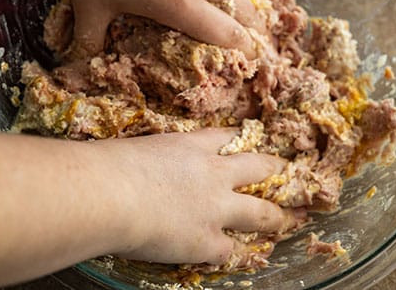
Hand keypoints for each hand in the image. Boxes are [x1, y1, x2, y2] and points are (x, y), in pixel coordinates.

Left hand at [23, 0, 260, 58]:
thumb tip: (83, 59)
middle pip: (243, 7)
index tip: (248, 60)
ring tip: (240, 10)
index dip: (243, 50)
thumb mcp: (89, 6)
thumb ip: (90, 39)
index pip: (228, 34)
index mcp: (180, 4)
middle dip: (253, 28)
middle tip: (254, 40)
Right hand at [99, 128, 297, 264]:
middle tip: (286, 171)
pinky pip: (230, 251)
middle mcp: (212, 174)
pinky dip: (232, 254)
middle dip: (274, 170)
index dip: (237, 140)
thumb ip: (141, 160)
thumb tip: (126, 168)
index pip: (224, 137)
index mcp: (190, 146)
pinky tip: (237, 257)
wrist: (109, 194)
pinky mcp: (208, 241)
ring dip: (277, 217)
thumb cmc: (106, 167)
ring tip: (289, 220)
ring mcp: (215, 209)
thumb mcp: (130, 150)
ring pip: (260, 212)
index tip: (243, 141)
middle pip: (257, 168)